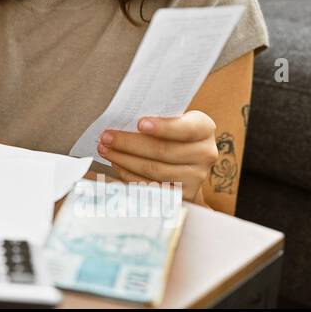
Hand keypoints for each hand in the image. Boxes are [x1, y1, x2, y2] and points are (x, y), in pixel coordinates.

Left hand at [96, 111, 217, 202]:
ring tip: (106, 150)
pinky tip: (117, 164)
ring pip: (154, 170)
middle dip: (129, 143)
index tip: (140, 123)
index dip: (163, 127)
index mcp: (204, 129)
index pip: (185, 128)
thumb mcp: (173, 118)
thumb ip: (157, 117)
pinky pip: (151, 186)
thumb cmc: (173, 132)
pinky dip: (129, 174)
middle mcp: (205, 153)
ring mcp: (196, 177)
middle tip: (106, 137)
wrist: (188, 160)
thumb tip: (123, 119)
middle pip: (163, 151)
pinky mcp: (183, 194)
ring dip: (124, 159)